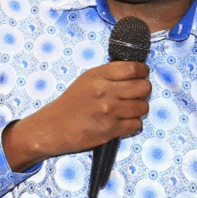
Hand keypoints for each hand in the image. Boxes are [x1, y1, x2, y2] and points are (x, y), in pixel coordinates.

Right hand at [2, 61, 149, 170]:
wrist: (52, 128)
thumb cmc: (70, 105)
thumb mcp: (86, 80)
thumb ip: (109, 75)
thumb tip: (135, 71)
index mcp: (98, 75)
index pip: (134, 68)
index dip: (143, 72)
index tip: (141, 75)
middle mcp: (105, 91)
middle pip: (144, 87)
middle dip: (144, 91)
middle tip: (136, 94)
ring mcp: (109, 111)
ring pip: (143, 107)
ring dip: (139, 109)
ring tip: (129, 110)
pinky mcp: (110, 130)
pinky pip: (136, 125)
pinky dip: (133, 125)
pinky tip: (123, 122)